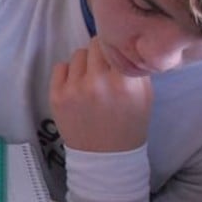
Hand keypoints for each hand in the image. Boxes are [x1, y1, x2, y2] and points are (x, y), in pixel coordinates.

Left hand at [49, 38, 153, 152]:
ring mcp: (74, 89)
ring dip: (86, 63)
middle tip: (105, 67)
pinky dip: (69, 73)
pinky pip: (60, 66)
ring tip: (92, 80)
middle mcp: (98, 83)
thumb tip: (126, 44)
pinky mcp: (57, 95)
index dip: (116, 47)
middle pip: (95, 44)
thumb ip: (136, 69)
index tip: (116, 53)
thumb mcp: (145, 97)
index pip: (115, 44)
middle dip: (101, 53)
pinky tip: (78, 87)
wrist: (105, 157)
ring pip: (78, 54)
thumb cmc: (129, 125)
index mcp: (124, 84)